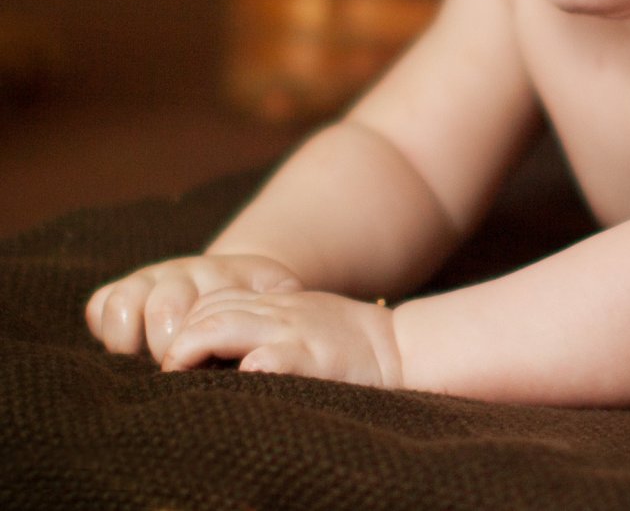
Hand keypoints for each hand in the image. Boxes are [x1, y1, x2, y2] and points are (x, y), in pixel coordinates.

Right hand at [87, 254, 302, 363]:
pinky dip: (103, 328)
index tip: (205, 371)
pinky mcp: (125, 289)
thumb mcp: (282, 303)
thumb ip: (277, 318)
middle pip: (162, 308)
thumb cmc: (265, 304)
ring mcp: (151, 278)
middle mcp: (184, 272)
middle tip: (176, 373)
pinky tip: (125, 351)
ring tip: (142, 365)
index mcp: (223, 277)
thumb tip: (262, 360)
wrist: (243, 277)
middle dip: (167, 348)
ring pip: (121, 302)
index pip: (202, 313)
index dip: (199, 349)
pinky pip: (100, 304)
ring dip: (127, 342)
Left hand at [162, 288, 405, 389]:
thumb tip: (223, 350)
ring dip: (191, 354)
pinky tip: (240, 381)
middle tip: (174, 376)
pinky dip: (244, 370)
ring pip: (220, 328)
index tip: (184, 361)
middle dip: (178, 345)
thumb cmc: (349, 343)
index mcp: (276, 304)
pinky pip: (267, 358)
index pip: (212, 301)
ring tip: (186, 381)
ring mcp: (294, 334)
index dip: (188, 326)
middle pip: (206, 313)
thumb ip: (268, 324)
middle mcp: (279, 313)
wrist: (401, 346)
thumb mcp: (304, 321)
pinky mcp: (312, 359)